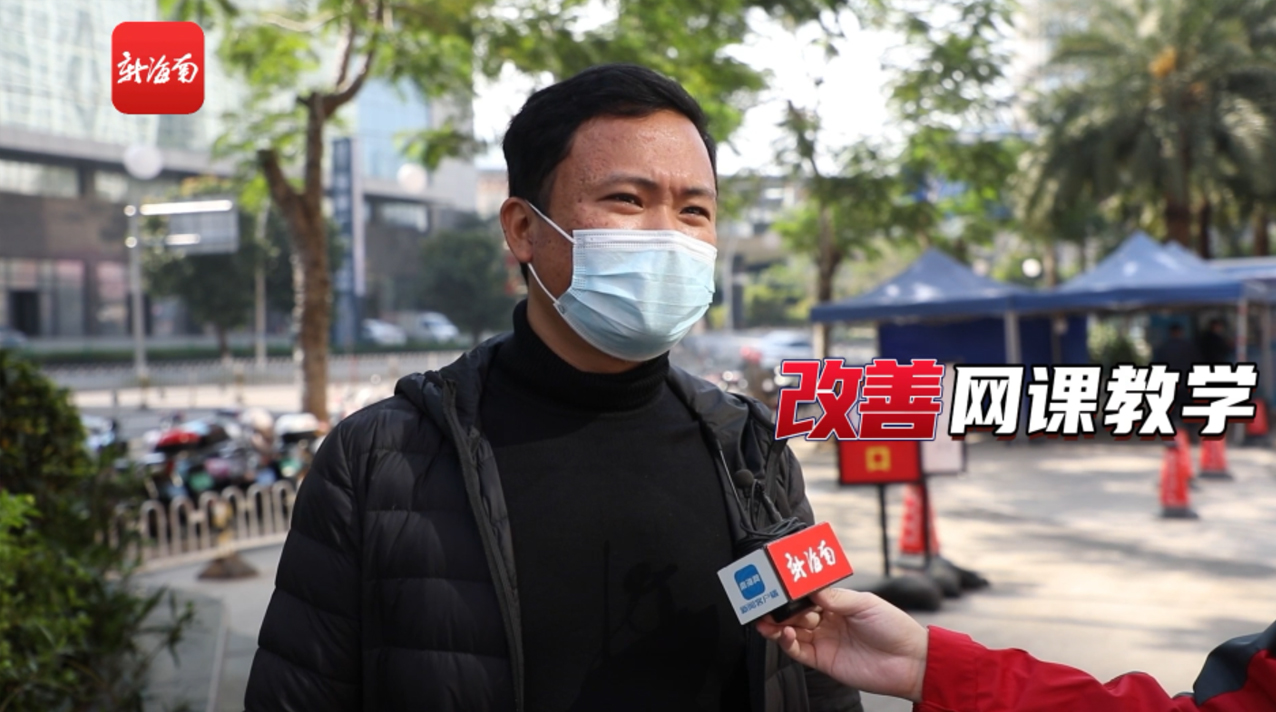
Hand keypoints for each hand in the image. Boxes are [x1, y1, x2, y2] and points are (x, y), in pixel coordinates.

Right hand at [755, 587, 927, 701]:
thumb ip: (835, 597)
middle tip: (766, 601)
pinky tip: (784, 634)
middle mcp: (827, 621)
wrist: (909, 662)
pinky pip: (798, 651)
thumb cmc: (894, 627)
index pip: (807, 595)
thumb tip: (810, 587)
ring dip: (777, 625)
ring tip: (766, 619)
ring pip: (791, 631)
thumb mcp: (865, 604)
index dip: (792, 591)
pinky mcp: (823, 660)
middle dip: (779, 607)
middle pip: (795, 613)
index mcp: (837, 604)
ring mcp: (824, 641)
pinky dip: (787, 642)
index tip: (778, 584)